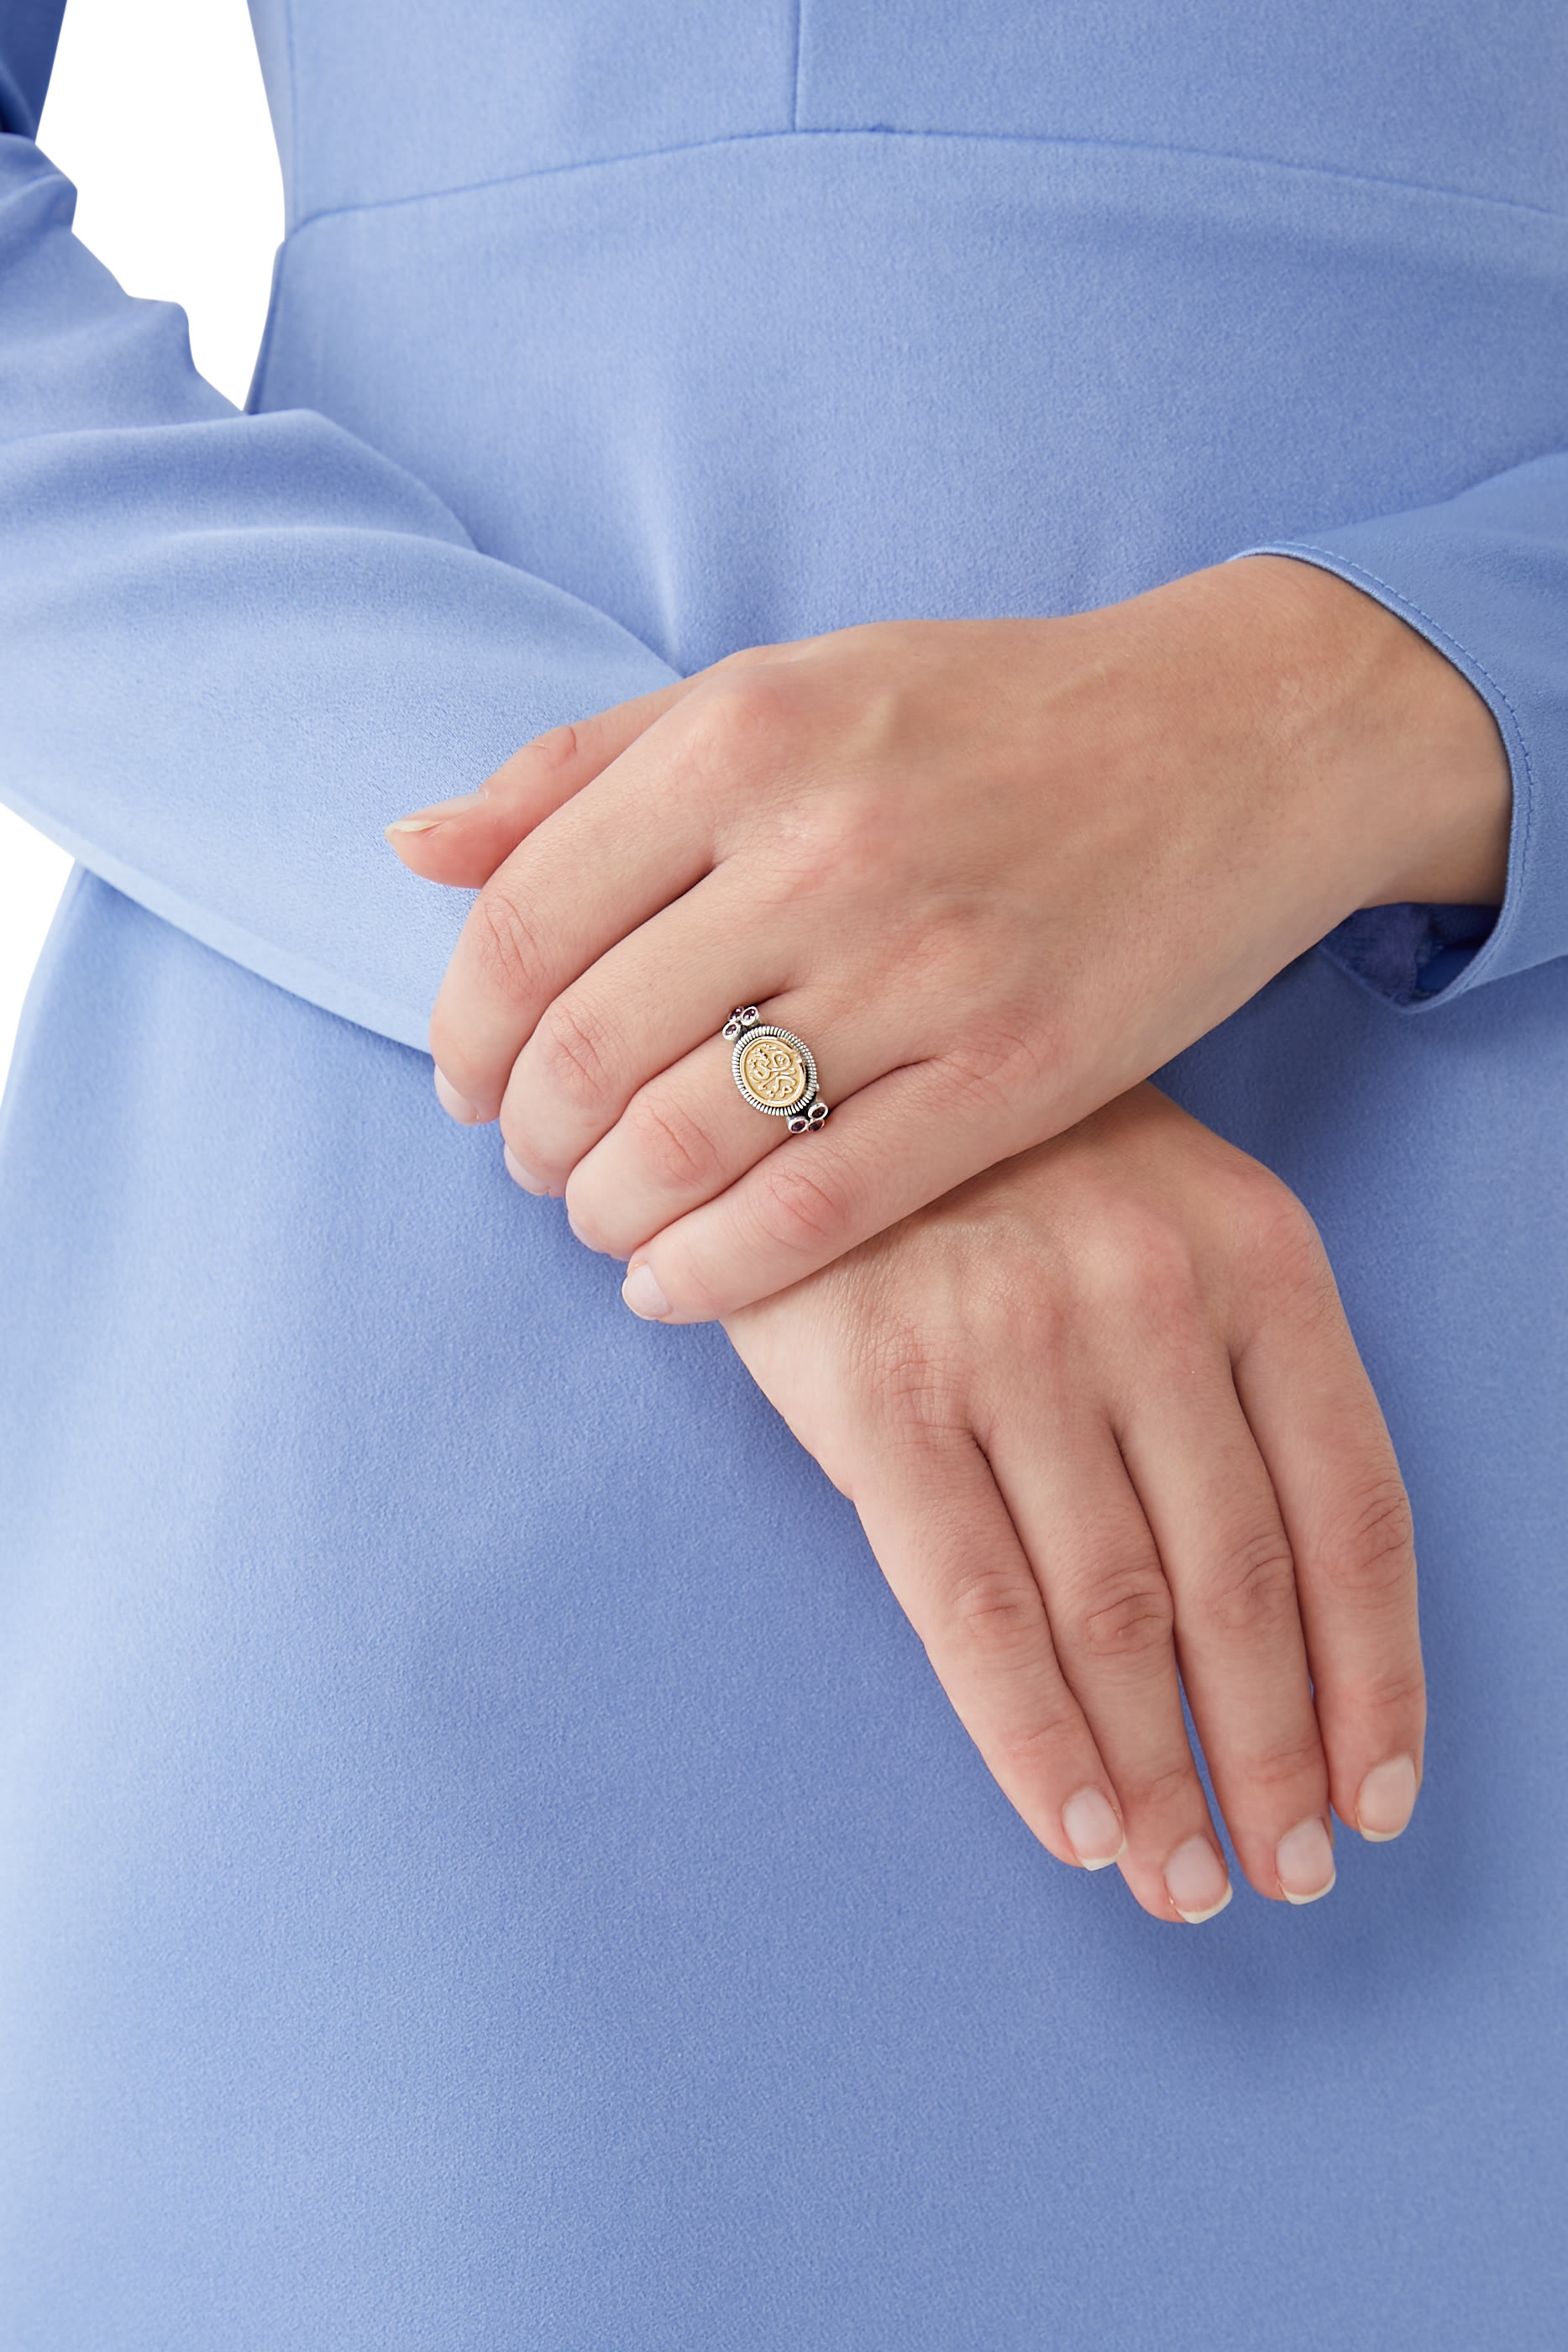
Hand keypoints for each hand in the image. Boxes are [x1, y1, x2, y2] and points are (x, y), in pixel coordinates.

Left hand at [390, 557, 1507, 1320]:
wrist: (1238, 738)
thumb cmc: (989, 713)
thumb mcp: (785, 682)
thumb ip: (586, 763)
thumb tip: (411, 847)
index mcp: (744, 732)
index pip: (522, 921)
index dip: (464, 1033)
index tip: (470, 1085)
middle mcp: (821, 845)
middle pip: (585, 1049)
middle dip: (527, 1141)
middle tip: (537, 1166)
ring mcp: (925, 965)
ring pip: (687, 1144)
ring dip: (607, 1213)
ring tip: (606, 1220)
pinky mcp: (1017, 1070)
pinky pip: (818, 1209)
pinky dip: (715, 1271)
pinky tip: (678, 1282)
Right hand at [720, 1084, 1423, 1921]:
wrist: (804, 1068)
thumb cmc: (1002, 1167)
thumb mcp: (1166, 1215)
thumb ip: (1236, 1377)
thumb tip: (1291, 1625)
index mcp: (1256, 1254)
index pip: (1354, 1508)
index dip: (1376, 1677)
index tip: (1376, 1795)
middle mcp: (1147, 1294)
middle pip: (1243, 1583)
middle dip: (1270, 1755)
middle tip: (1281, 1873)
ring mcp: (1012, 1340)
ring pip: (1117, 1613)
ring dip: (1161, 1775)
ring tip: (1182, 1878)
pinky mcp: (880, 1390)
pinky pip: (975, 1607)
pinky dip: (1034, 1737)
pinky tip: (1074, 1825)